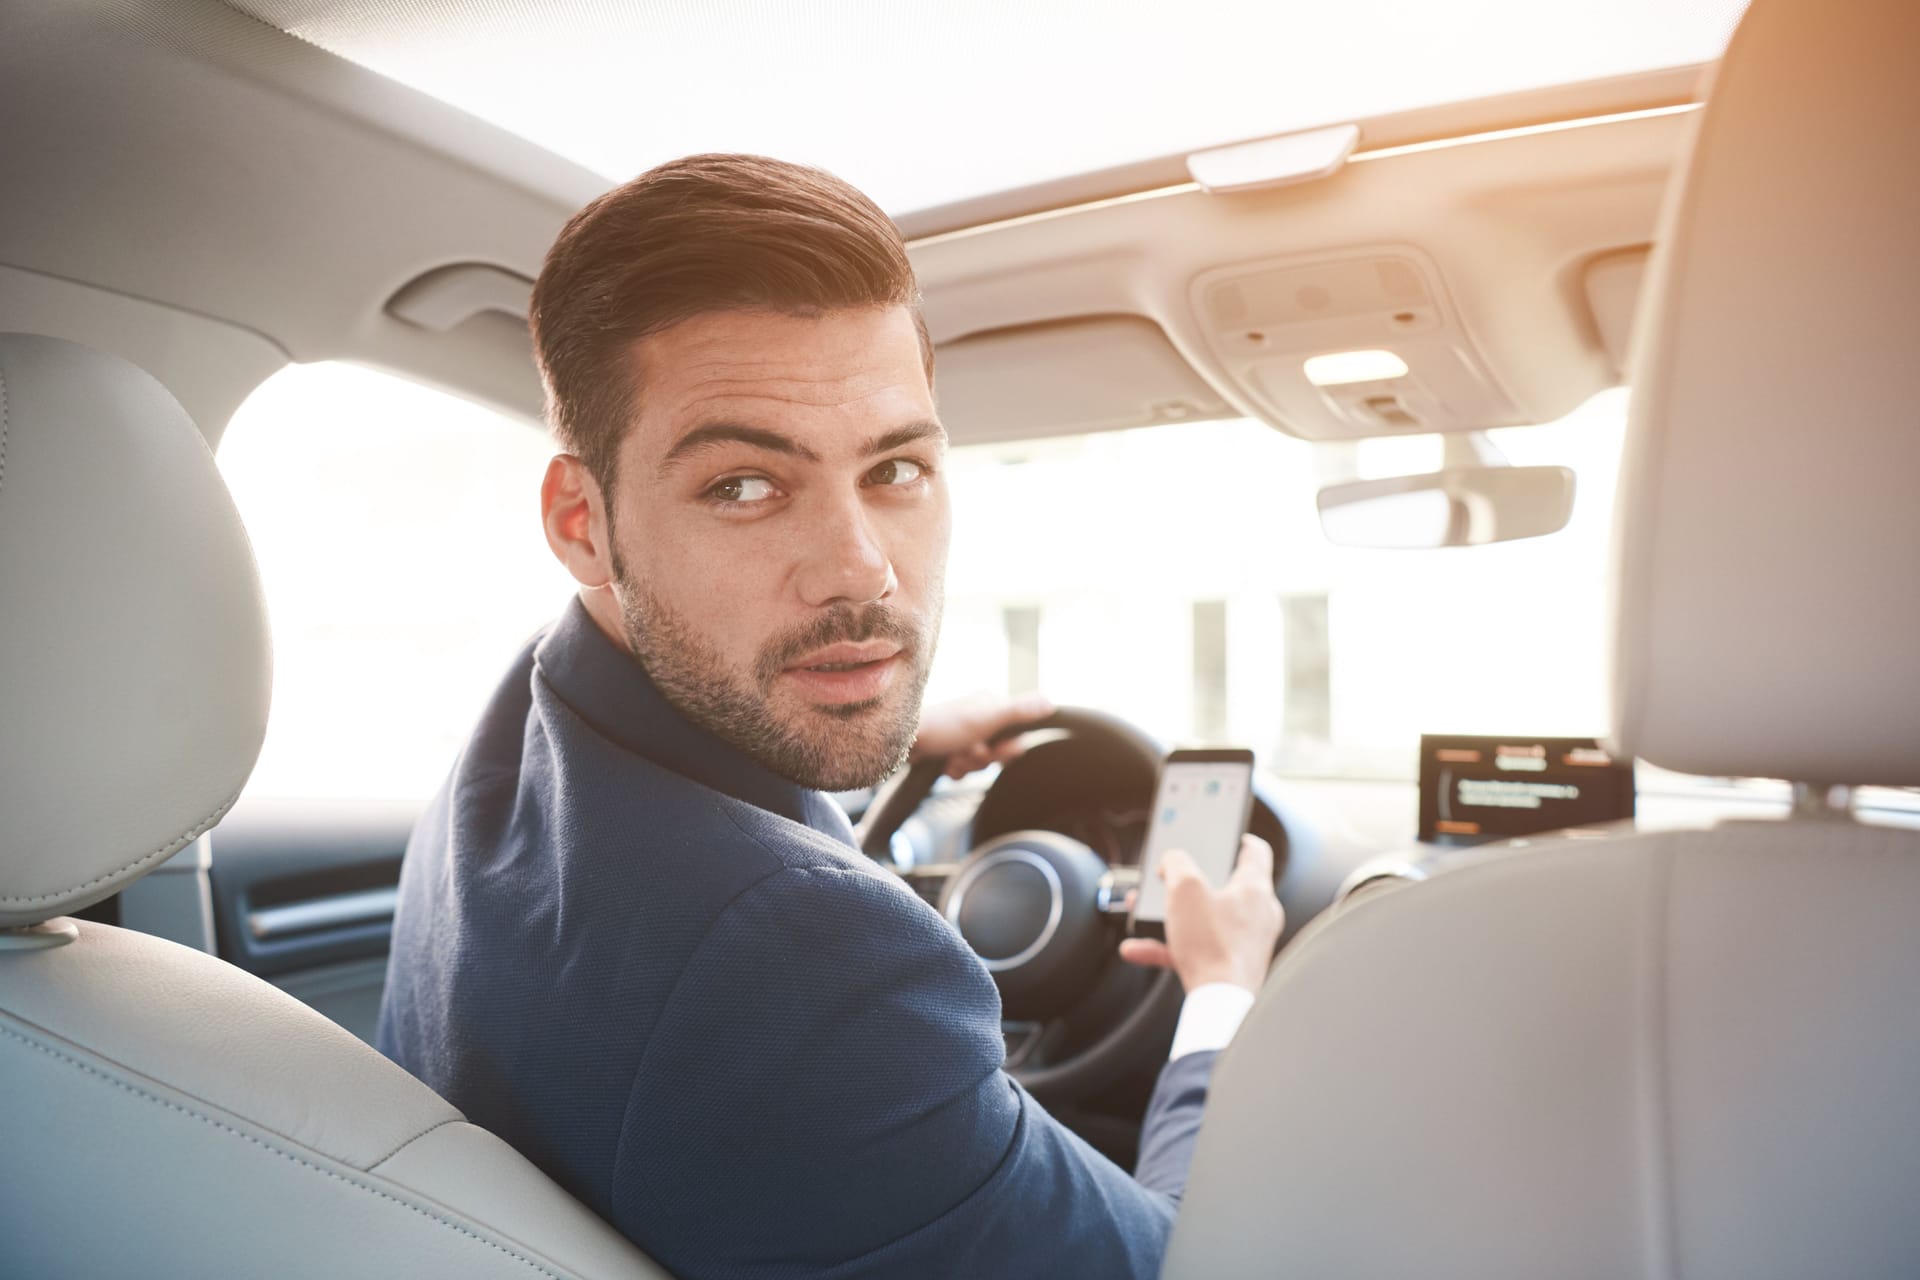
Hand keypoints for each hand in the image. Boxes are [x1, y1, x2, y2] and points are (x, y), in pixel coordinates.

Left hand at [911, 691, 1054, 779]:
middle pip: (998, 751)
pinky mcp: (946, 749)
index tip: (996, 748)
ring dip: (966, 765)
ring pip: (980, 763)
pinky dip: (954, 770)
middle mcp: (977, 718)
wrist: (900, 743)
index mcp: (990, 705)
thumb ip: (1019, 712)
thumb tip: (1051, 703)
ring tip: (951, 756)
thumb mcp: (986, 719)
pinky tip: (943, 763)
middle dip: (983, 758)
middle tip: (968, 750)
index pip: (1016, 734)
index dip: (1007, 748)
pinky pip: (963, 769)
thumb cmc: (943, 727)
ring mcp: (961, 734)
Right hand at [1119, 835, 1282, 993]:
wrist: (1220, 1005)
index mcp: (1254, 888)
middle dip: (1189, 882)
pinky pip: (1197, 949)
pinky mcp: (1232, 968)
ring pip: (1205, 919)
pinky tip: (1138, 950)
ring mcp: (1246, 944)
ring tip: (1144, 914)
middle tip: (1169, 877)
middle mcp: (1257, 915)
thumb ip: (1176, 864)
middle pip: (1223, 886)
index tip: (1225, 834)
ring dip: (1173, 915)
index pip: (1255, 852)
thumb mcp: (1184, 889)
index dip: (1237, 838)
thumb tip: (1172, 860)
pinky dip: (1169, 947)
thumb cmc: (1212, 945)